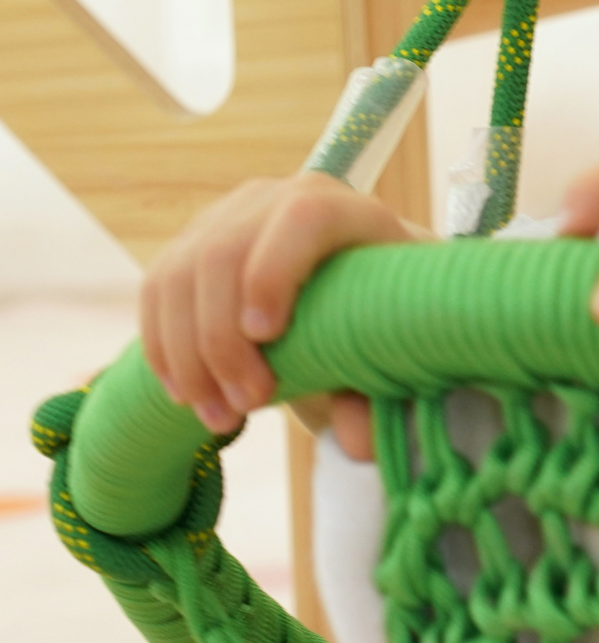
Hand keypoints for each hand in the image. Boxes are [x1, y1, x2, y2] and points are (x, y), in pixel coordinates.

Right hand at [140, 174, 414, 434]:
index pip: (303, 218)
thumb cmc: (388, 317)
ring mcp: (227, 217)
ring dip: (188, 356)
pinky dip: (164, 349)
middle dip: (223, 341)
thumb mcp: (397, 348)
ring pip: (180, 277)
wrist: (361, 290)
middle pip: (224, 254)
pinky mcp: (191, 244)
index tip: (266, 337)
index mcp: (348, 209)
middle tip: (245, 408)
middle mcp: (279, 199)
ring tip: (218, 417)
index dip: (275, 272)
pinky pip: (157, 291)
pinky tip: (187, 395)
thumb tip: (361, 442)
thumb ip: (379, 392)